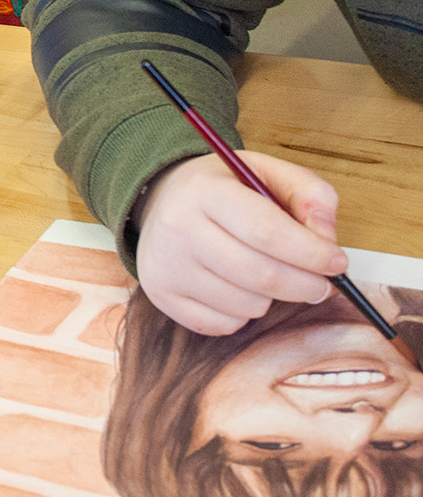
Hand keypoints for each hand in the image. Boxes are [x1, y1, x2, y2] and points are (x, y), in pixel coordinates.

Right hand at [134, 150, 347, 334]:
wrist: (160, 201)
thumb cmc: (223, 189)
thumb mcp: (264, 172)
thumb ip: (308, 193)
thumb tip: (326, 238)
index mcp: (204, 191)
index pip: (266, 231)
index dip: (311, 253)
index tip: (337, 262)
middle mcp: (177, 228)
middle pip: (261, 275)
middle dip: (306, 286)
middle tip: (322, 284)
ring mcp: (166, 265)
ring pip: (247, 305)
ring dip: (273, 298)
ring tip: (267, 275)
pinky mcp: (162, 295)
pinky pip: (224, 324)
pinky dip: (244, 314)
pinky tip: (239, 288)